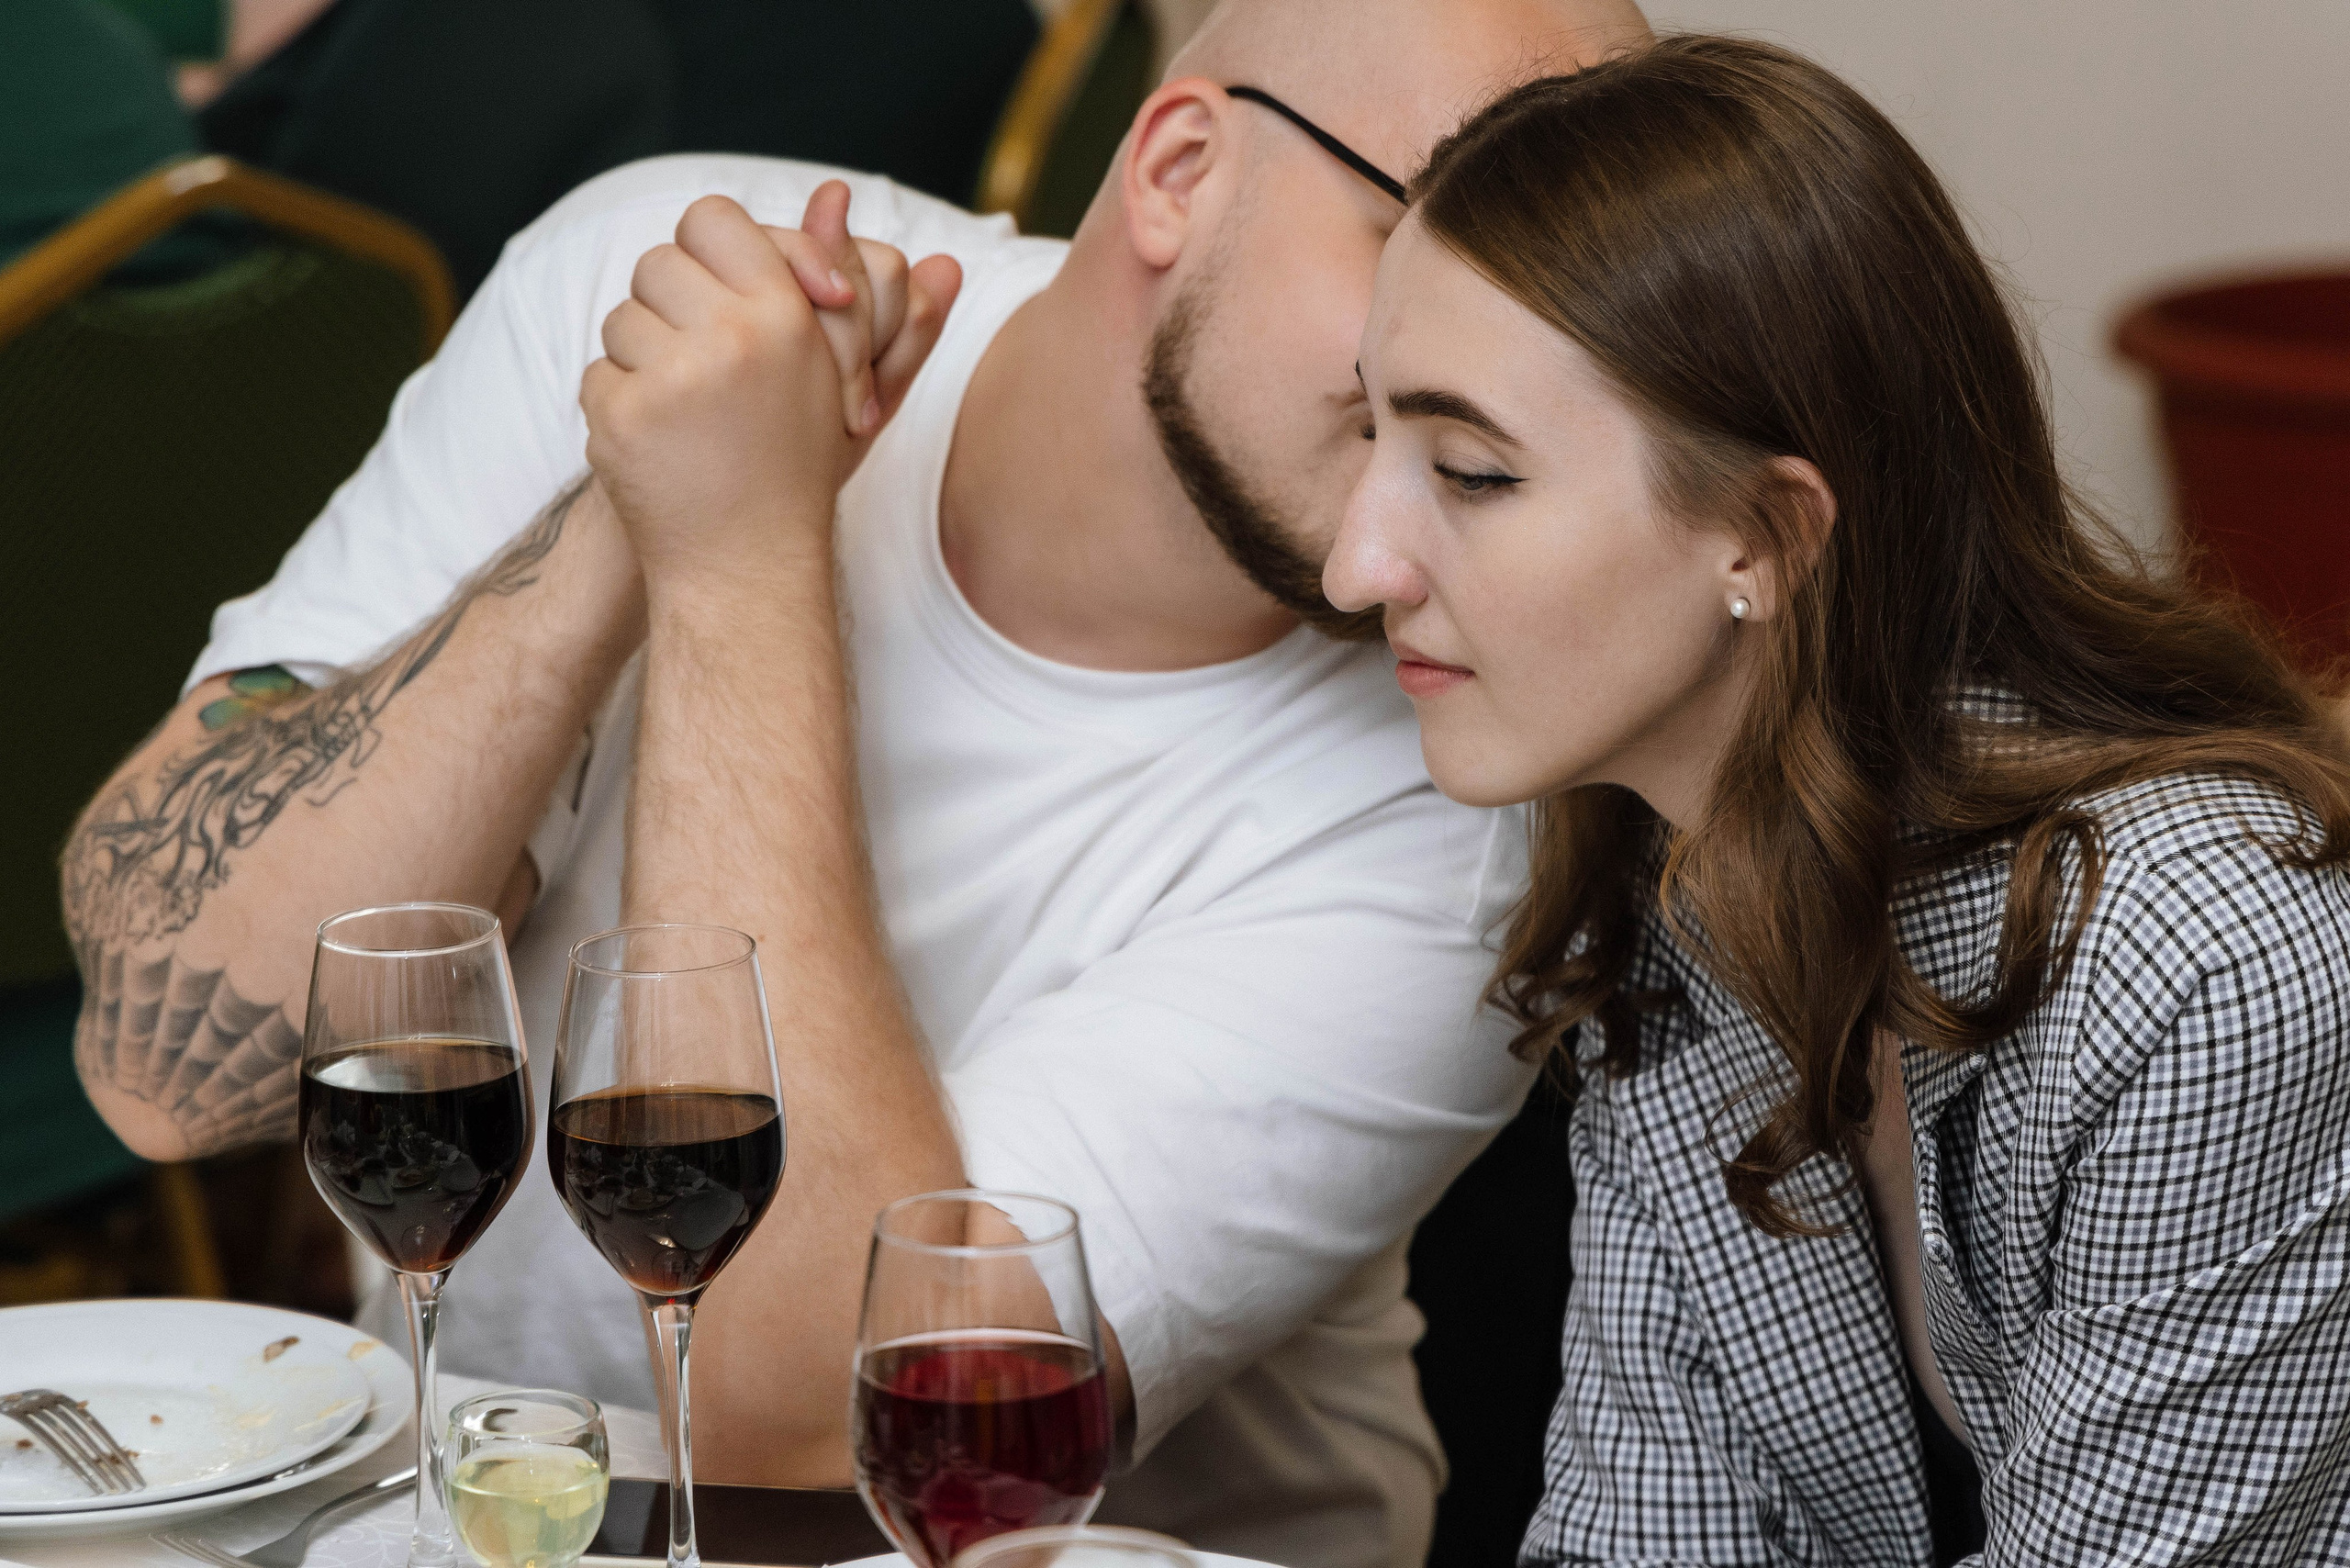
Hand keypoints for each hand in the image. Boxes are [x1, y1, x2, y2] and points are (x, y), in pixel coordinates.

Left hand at [580, 182, 961, 590]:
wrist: (750, 568)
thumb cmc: (798, 465)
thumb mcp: (838, 371)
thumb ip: (839, 278)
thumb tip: (836, 191)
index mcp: (789, 316)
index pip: (712, 218)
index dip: (708, 248)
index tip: (722, 292)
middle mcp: (733, 339)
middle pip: (657, 263)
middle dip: (670, 307)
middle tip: (702, 359)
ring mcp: (673, 379)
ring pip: (622, 319)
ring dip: (642, 357)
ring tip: (686, 409)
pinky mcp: (622, 417)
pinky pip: (599, 374)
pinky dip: (620, 406)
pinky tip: (659, 443)